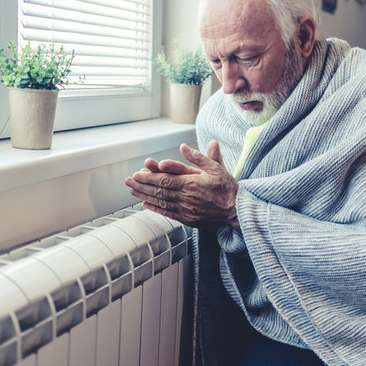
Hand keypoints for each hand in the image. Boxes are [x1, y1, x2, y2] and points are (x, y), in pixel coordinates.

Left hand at [125, 141, 239, 229]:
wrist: (238, 212)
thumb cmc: (228, 189)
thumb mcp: (216, 168)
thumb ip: (198, 157)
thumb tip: (183, 146)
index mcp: (192, 183)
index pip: (165, 179)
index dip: (149, 177)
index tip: (137, 174)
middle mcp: (186, 197)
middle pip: (159, 190)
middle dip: (142, 185)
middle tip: (128, 181)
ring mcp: (186, 210)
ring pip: (161, 202)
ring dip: (145, 196)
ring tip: (132, 191)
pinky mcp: (188, 219)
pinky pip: (168, 213)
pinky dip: (155, 208)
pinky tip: (146, 204)